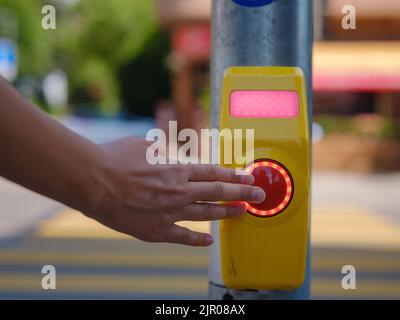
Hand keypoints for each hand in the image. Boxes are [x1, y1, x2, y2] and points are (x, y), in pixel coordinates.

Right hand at [87, 137, 264, 246]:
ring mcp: (169, 212)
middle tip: (259, 194)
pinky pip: (182, 236)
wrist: (92, 180)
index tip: (248, 176)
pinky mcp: (156, 230)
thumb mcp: (143, 144)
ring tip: (244, 212)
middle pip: (218, 191)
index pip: (213, 172)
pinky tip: (210, 240)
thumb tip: (166, 148)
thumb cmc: (115, 158)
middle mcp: (179, 190)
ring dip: (227, 212)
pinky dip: (198, 239)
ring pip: (206, 213)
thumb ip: (161, 148)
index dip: (233, 174)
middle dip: (242, 192)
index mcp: (176, 169)